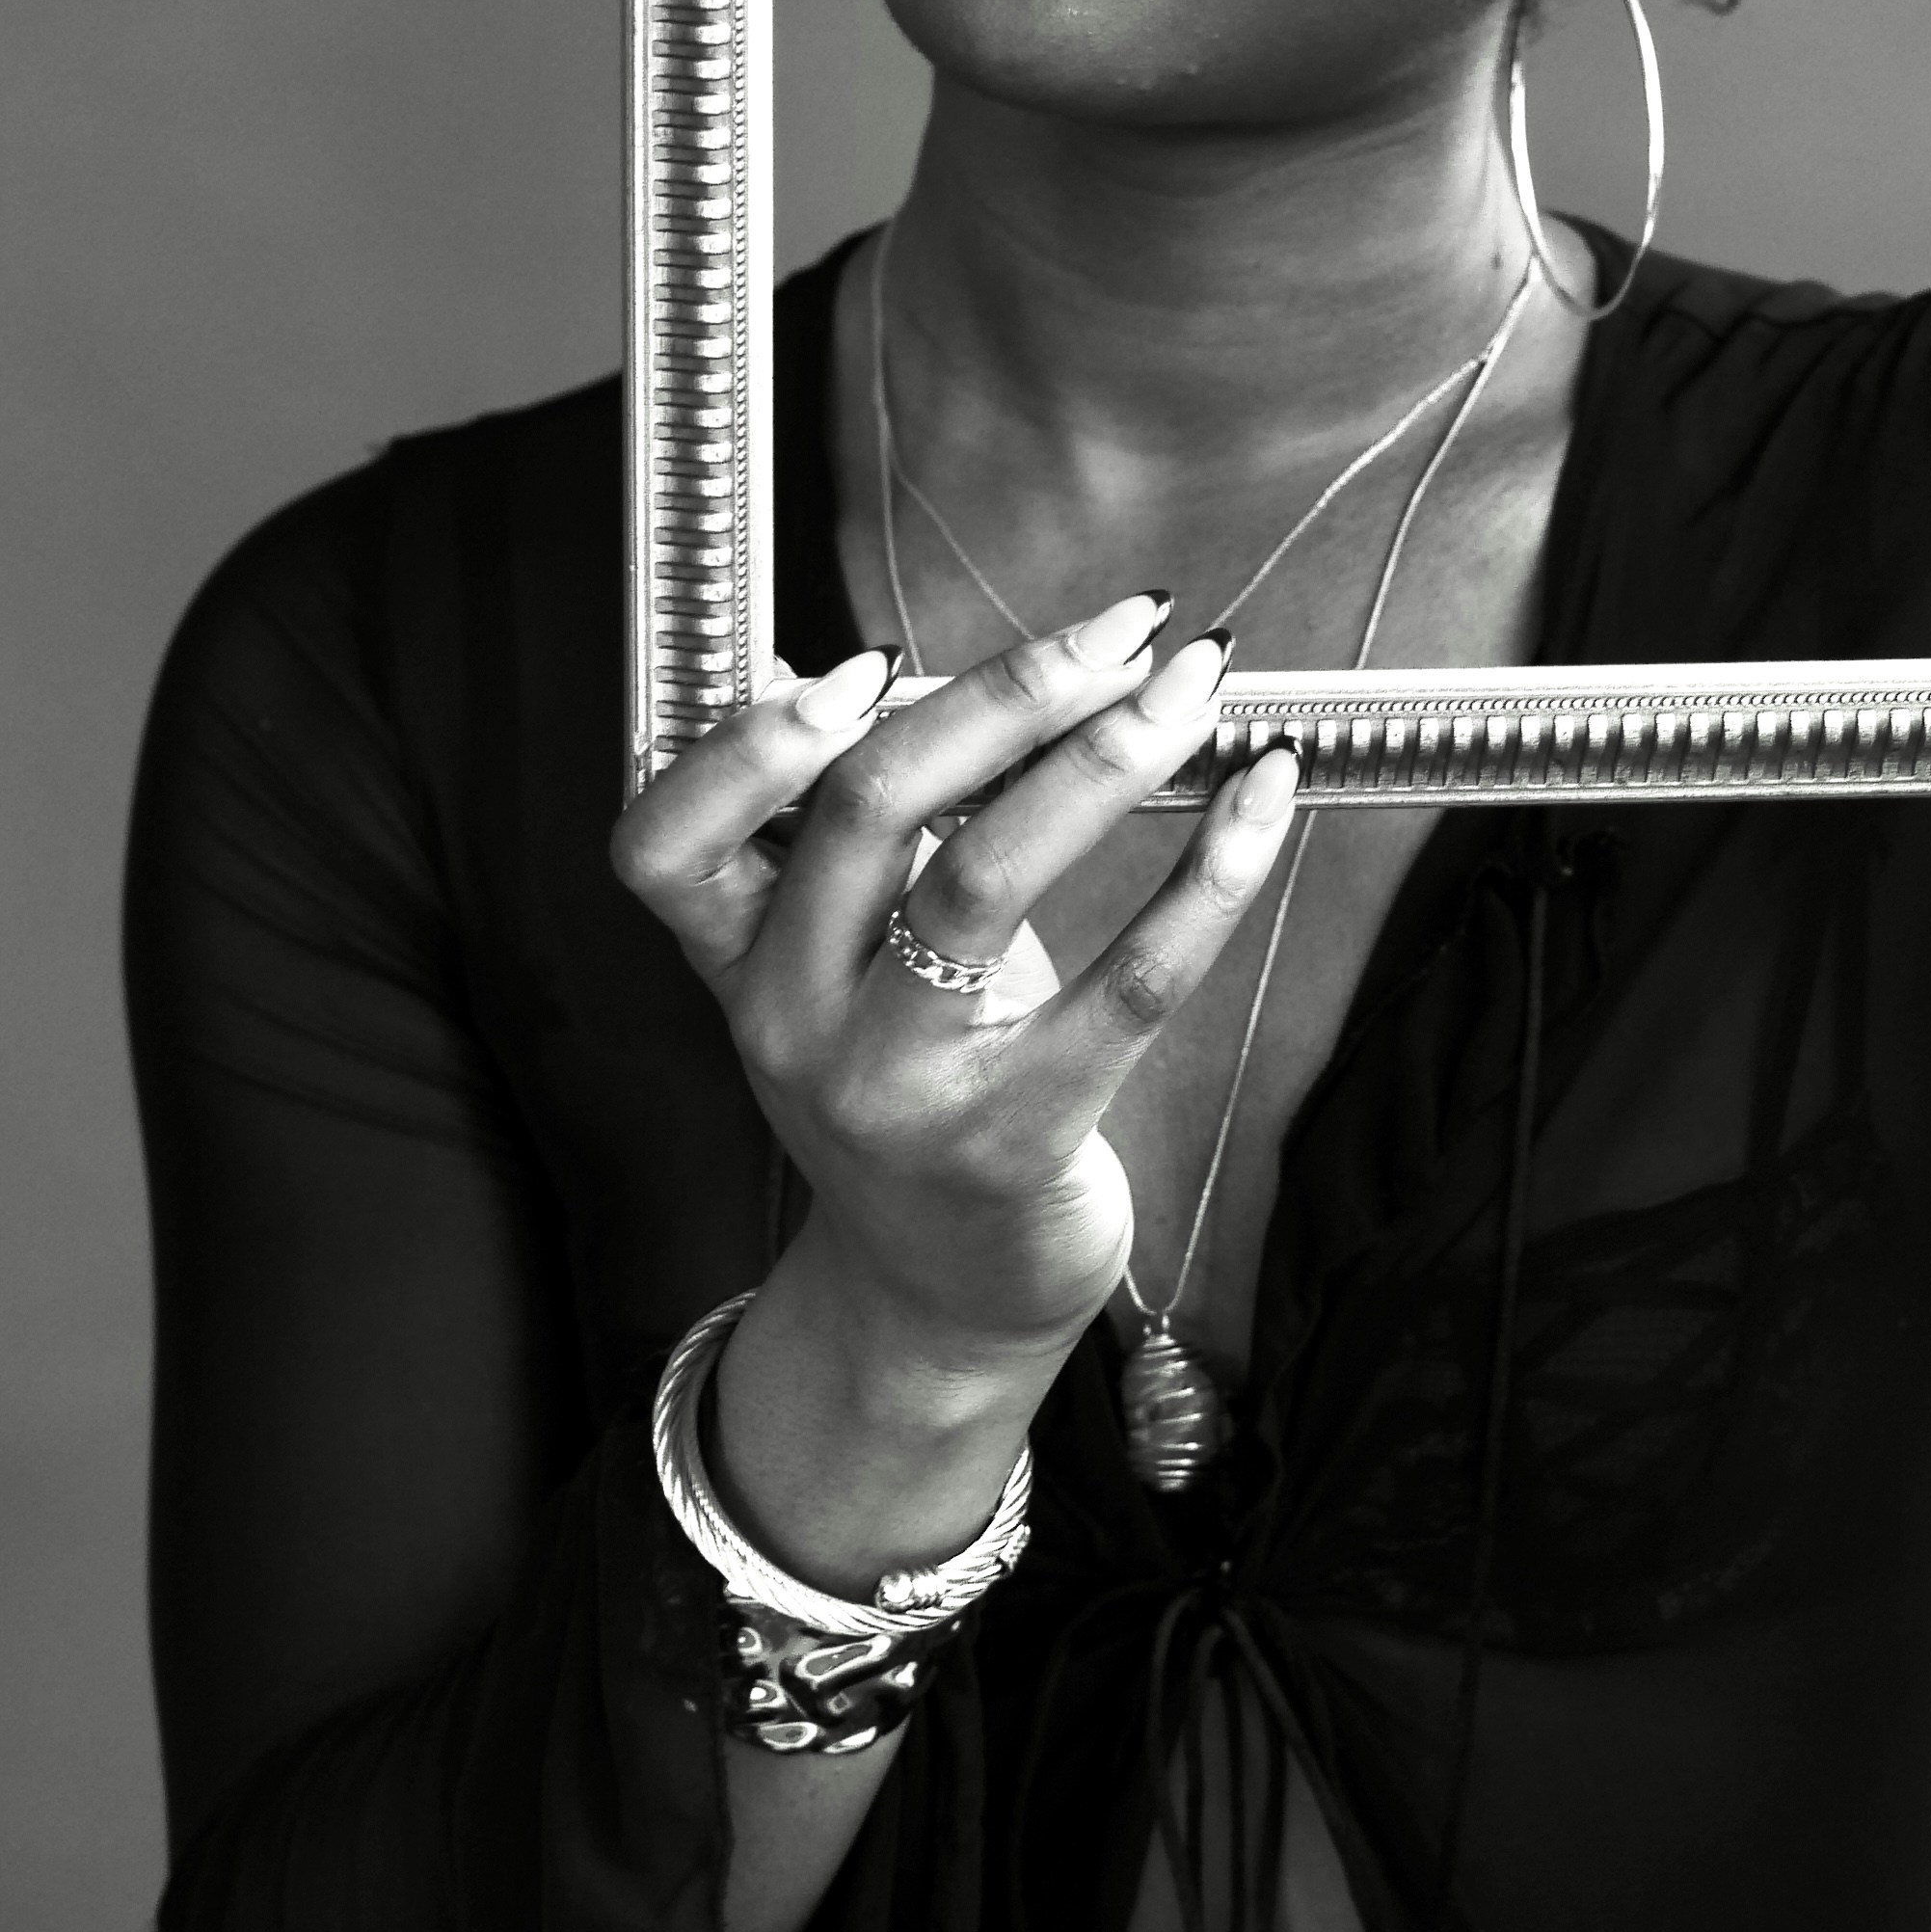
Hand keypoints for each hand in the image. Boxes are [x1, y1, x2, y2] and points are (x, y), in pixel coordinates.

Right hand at [614, 608, 1297, 1373]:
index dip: (753, 737)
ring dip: (1104, 754)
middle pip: (865, 810)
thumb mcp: (839, 969)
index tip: (870, 658)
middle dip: (1005, 690)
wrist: (936, 1304)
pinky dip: (1208, 873)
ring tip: (1192, 686)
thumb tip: (848, 668)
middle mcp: (795, 1022)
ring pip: (983, 877)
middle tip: (1119, 627)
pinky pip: (1127, 984)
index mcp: (739, 961)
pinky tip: (1262, 799)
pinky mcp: (1015, 1140)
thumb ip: (841, 836)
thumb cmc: (910, 1089)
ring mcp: (899, 1088)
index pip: (667, 836)